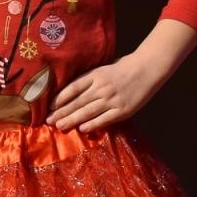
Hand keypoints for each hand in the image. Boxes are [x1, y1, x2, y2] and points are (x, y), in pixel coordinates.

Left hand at [48, 53, 163, 132]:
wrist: (148, 69)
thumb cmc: (123, 68)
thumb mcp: (103, 68)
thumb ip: (89, 79)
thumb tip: (70, 92)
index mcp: (95, 75)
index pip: (73, 88)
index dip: (60, 99)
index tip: (49, 107)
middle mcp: (101, 88)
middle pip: (77, 102)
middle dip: (61, 112)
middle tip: (48, 121)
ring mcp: (112, 100)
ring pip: (88, 112)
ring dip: (72, 120)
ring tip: (59, 126)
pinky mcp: (123, 110)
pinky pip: (105, 119)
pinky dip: (93, 124)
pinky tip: (82, 129)